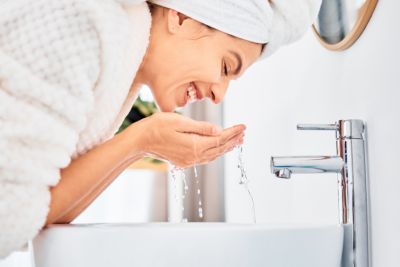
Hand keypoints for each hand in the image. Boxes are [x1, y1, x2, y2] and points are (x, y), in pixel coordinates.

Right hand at [129, 112, 244, 167]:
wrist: (140, 141)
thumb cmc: (157, 126)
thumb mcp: (179, 121)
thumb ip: (201, 127)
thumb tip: (219, 130)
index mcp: (194, 145)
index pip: (220, 139)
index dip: (233, 133)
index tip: (243, 126)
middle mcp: (193, 156)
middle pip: (219, 149)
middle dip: (233, 140)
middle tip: (244, 133)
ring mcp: (188, 161)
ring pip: (213, 155)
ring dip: (226, 147)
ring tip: (236, 141)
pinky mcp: (183, 161)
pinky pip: (205, 158)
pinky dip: (215, 152)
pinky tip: (219, 148)